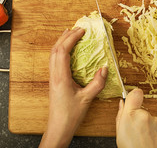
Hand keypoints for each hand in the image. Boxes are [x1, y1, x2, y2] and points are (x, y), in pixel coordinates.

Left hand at [39, 27, 107, 147]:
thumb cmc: (70, 115)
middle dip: (66, 36)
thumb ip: (97, 83)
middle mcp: (54, 75)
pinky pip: (54, 60)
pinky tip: (67, 50)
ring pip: (53, 54)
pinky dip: (60, 50)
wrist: (58, 127)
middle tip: (78, 29)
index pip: (63, 51)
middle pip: (55, 49)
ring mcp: (52, 77)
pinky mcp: (54, 80)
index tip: (82, 31)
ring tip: (70, 34)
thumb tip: (104, 68)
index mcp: (61, 77)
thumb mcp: (87, 99)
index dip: (71, 38)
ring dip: (61, 42)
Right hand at [116, 88, 156, 147]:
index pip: (135, 93)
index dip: (133, 96)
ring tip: (143, 139)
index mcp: (131, 115)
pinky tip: (151, 141)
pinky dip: (155, 132)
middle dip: (138, 118)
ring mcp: (156, 121)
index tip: (132, 100)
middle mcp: (145, 115)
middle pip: (141, 110)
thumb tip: (122, 103)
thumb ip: (120, 115)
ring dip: (147, 126)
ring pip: (150, 119)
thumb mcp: (119, 133)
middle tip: (135, 132)